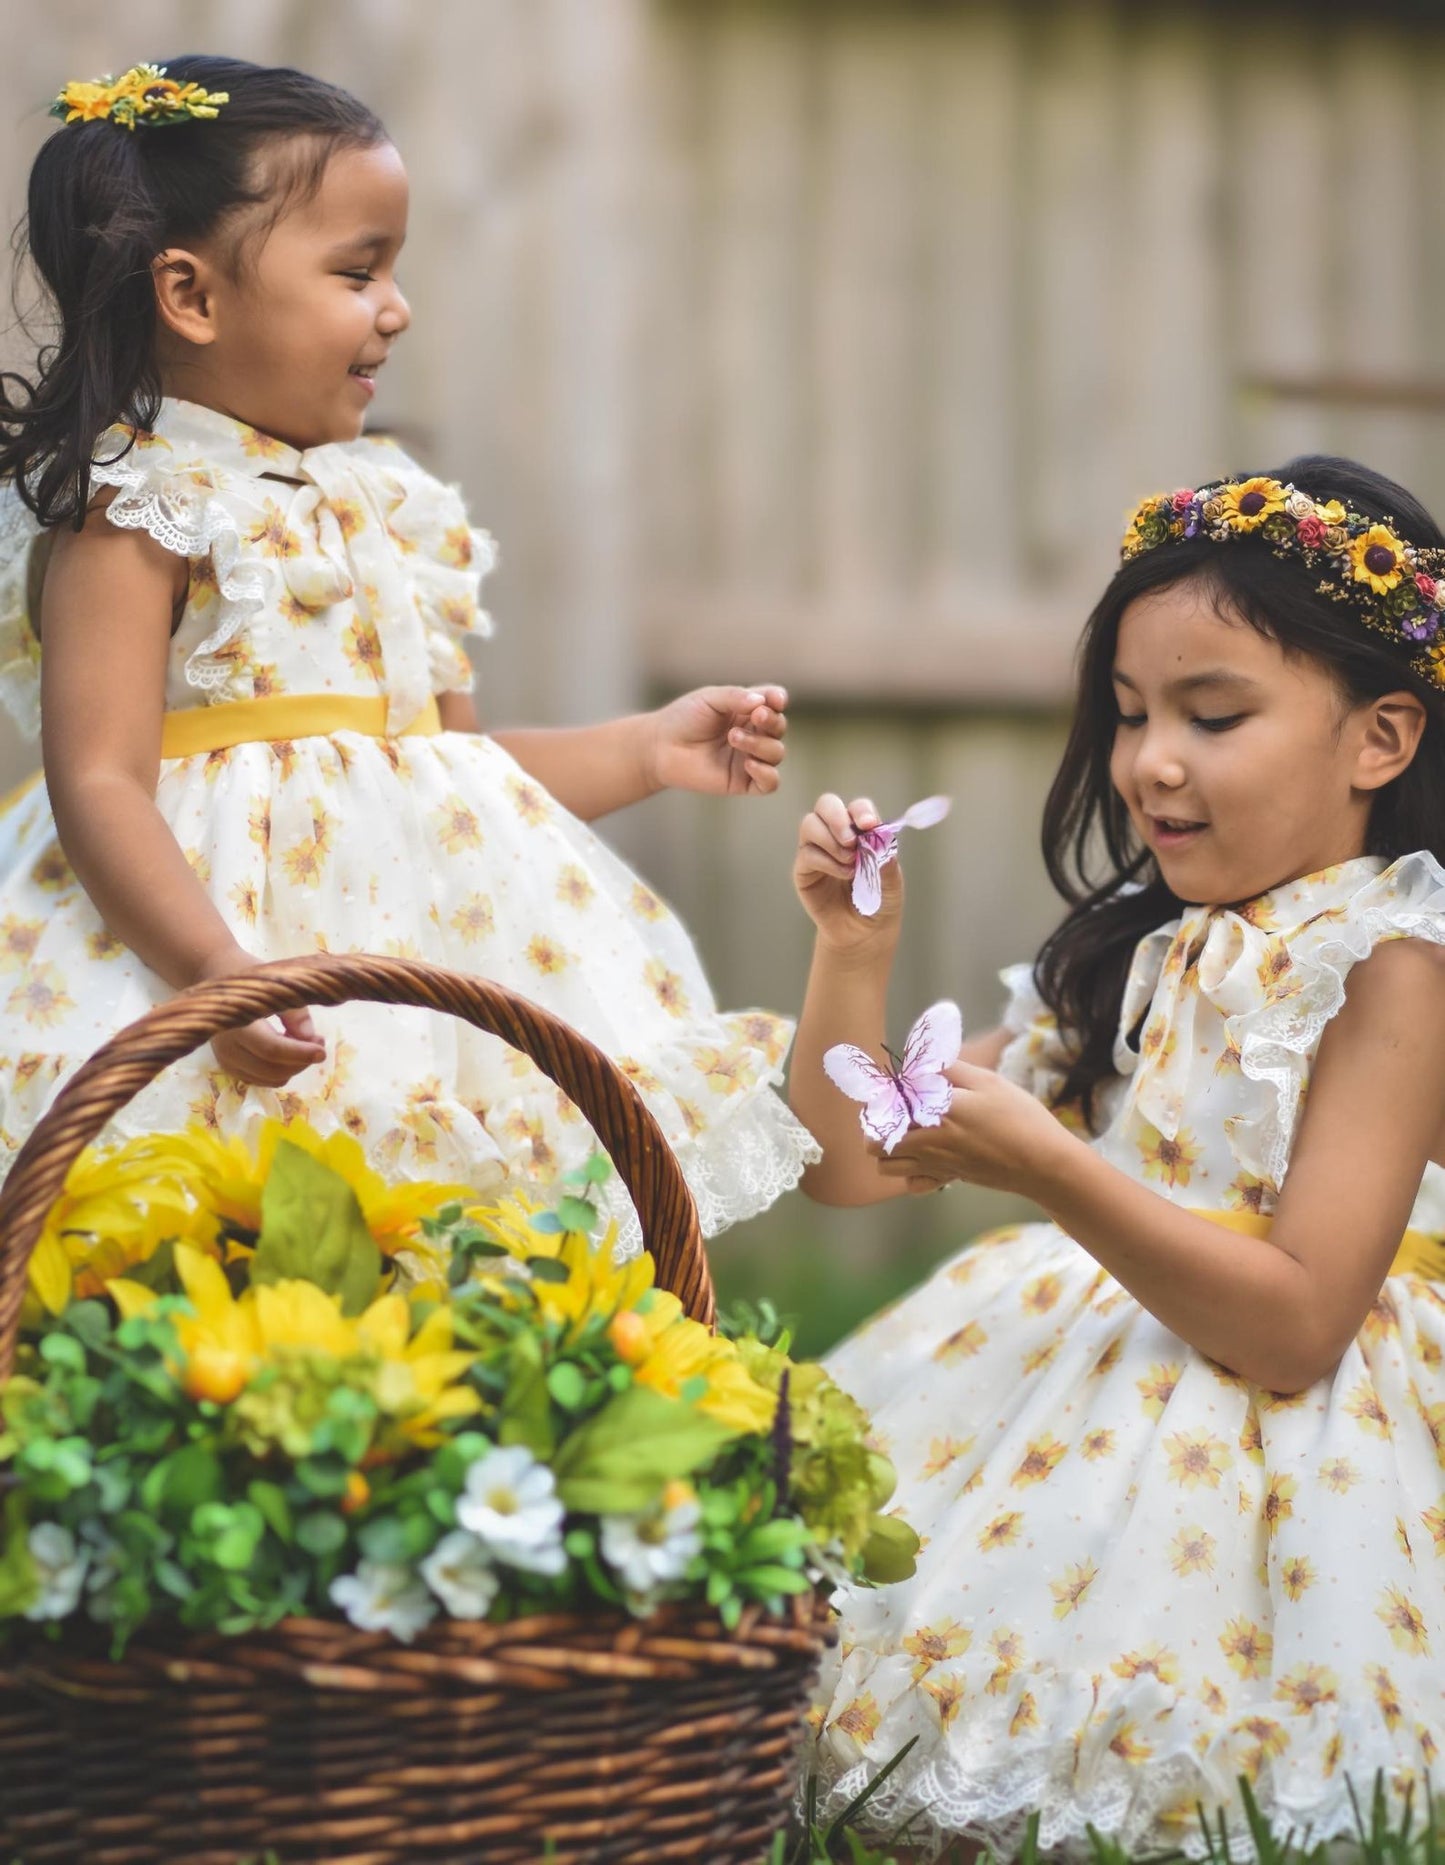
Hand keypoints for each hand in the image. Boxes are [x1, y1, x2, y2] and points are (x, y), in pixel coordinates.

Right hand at [194, 945, 327, 1088]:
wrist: (213, 977)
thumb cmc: (249, 979)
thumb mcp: (277, 986)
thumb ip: (296, 1014)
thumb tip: (311, 1040)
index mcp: (238, 1023)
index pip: (272, 1049)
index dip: (300, 1054)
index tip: (322, 1050)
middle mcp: (228, 1047)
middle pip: (273, 1070)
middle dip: (301, 1061)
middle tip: (318, 1041)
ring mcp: (226, 1060)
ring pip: (270, 1079)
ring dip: (292, 1067)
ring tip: (301, 1043)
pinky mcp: (228, 1067)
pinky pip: (262, 1080)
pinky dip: (280, 1070)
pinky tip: (286, 1050)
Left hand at [648, 685, 787, 795]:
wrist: (660, 747)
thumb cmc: (683, 718)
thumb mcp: (710, 699)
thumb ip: (736, 697)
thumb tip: (762, 703)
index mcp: (747, 709)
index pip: (774, 702)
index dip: (779, 700)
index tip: (774, 700)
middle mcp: (753, 733)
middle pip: (779, 727)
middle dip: (771, 721)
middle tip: (755, 716)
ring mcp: (749, 757)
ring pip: (776, 753)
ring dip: (761, 744)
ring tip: (733, 738)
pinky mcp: (743, 781)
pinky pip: (770, 783)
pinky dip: (767, 774)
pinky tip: (749, 764)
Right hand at [794, 793, 901, 955]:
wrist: (864, 933)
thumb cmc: (880, 902)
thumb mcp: (892, 883)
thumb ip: (887, 862)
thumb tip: (881, 841)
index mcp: (860, 830)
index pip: (856, 808)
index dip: (861, 811)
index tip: (869, 825)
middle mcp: (835, 834)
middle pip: (826, 804)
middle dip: (838, 817)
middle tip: (852, 840)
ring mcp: (816, 850)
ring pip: (810, 824)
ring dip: (831, 841)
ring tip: (851, 863)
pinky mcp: (804, 870)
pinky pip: (807, 854)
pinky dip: (827, 862)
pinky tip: (844, 875)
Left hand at [873, 1060, 1074, 1197]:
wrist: (1044, 1164)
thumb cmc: (1020, 1117)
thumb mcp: (988, 1082)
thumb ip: (949, 1069)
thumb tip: (920, 1062)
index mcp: (937, 1111)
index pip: (890, 1101)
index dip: (885, 1090)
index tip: (895, 1082)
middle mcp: (929, 1141)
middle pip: (875, 1139)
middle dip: (875, 1122)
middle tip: (893, 1107)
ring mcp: (936, 1164)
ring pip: (886, 1164)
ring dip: (886, 1147)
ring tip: (904, 1130)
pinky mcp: (947, 1179)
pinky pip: (911, 1183)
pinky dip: (909, 1171)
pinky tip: (923, 1155)